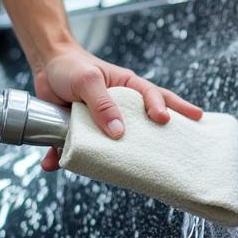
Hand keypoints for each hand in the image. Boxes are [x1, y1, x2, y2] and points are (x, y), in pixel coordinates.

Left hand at [34, 43, 202, 170]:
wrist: (45, 65)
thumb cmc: (71, 66)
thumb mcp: (87, 80)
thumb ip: (101, 104)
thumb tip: (118, 132)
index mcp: (126, 87)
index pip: (152, 96)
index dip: (164, 107)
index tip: (165, 119)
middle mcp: (120, 106)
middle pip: (148, 122)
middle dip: (170, 133)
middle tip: (192, 143)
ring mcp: (102, 121)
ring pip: (119, 142)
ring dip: (128, 157)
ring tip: (146, 172)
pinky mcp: (82, 132)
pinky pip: (83, 149)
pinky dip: (75, 159)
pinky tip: (67, 167)